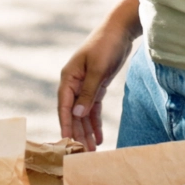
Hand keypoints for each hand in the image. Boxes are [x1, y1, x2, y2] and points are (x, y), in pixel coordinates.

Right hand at [58, 9, 138, 150]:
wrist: (120, 31)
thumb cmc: (106, 45)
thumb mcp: (98, 69)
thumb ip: (88, 92)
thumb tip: (77, 114)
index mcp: (69, 77)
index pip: (64, 106)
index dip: (65, 125)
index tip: (67, 143)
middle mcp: (74, 83)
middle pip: (73, 113)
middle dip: (78, 133)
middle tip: (83, 154)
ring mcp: (85, 85)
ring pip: (83, 113)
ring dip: (87, 131)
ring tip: (92, 151)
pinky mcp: (97, 86)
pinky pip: (93, 108)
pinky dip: (95, 122)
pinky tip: (99, 137)